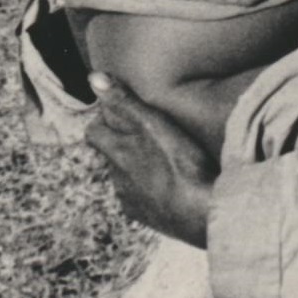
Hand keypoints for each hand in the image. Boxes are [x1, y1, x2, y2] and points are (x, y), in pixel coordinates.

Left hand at [85, 75, 215, 246]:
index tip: (123, 115)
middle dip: (122, 146)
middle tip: (148, 136)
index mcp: (116, 152)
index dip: (105, 121)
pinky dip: (149, 192)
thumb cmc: (181, 164)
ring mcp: (130, 201)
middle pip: (110, 156)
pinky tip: (170, 187)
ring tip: (163, 162)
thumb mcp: (155, 124)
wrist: (204, 213)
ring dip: (137, 170)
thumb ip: (124, 101)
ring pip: (124, 179)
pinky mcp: (146, 218)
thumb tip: (94, 78)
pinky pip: (139, 201)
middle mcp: (116, 178)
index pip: (94, 132)